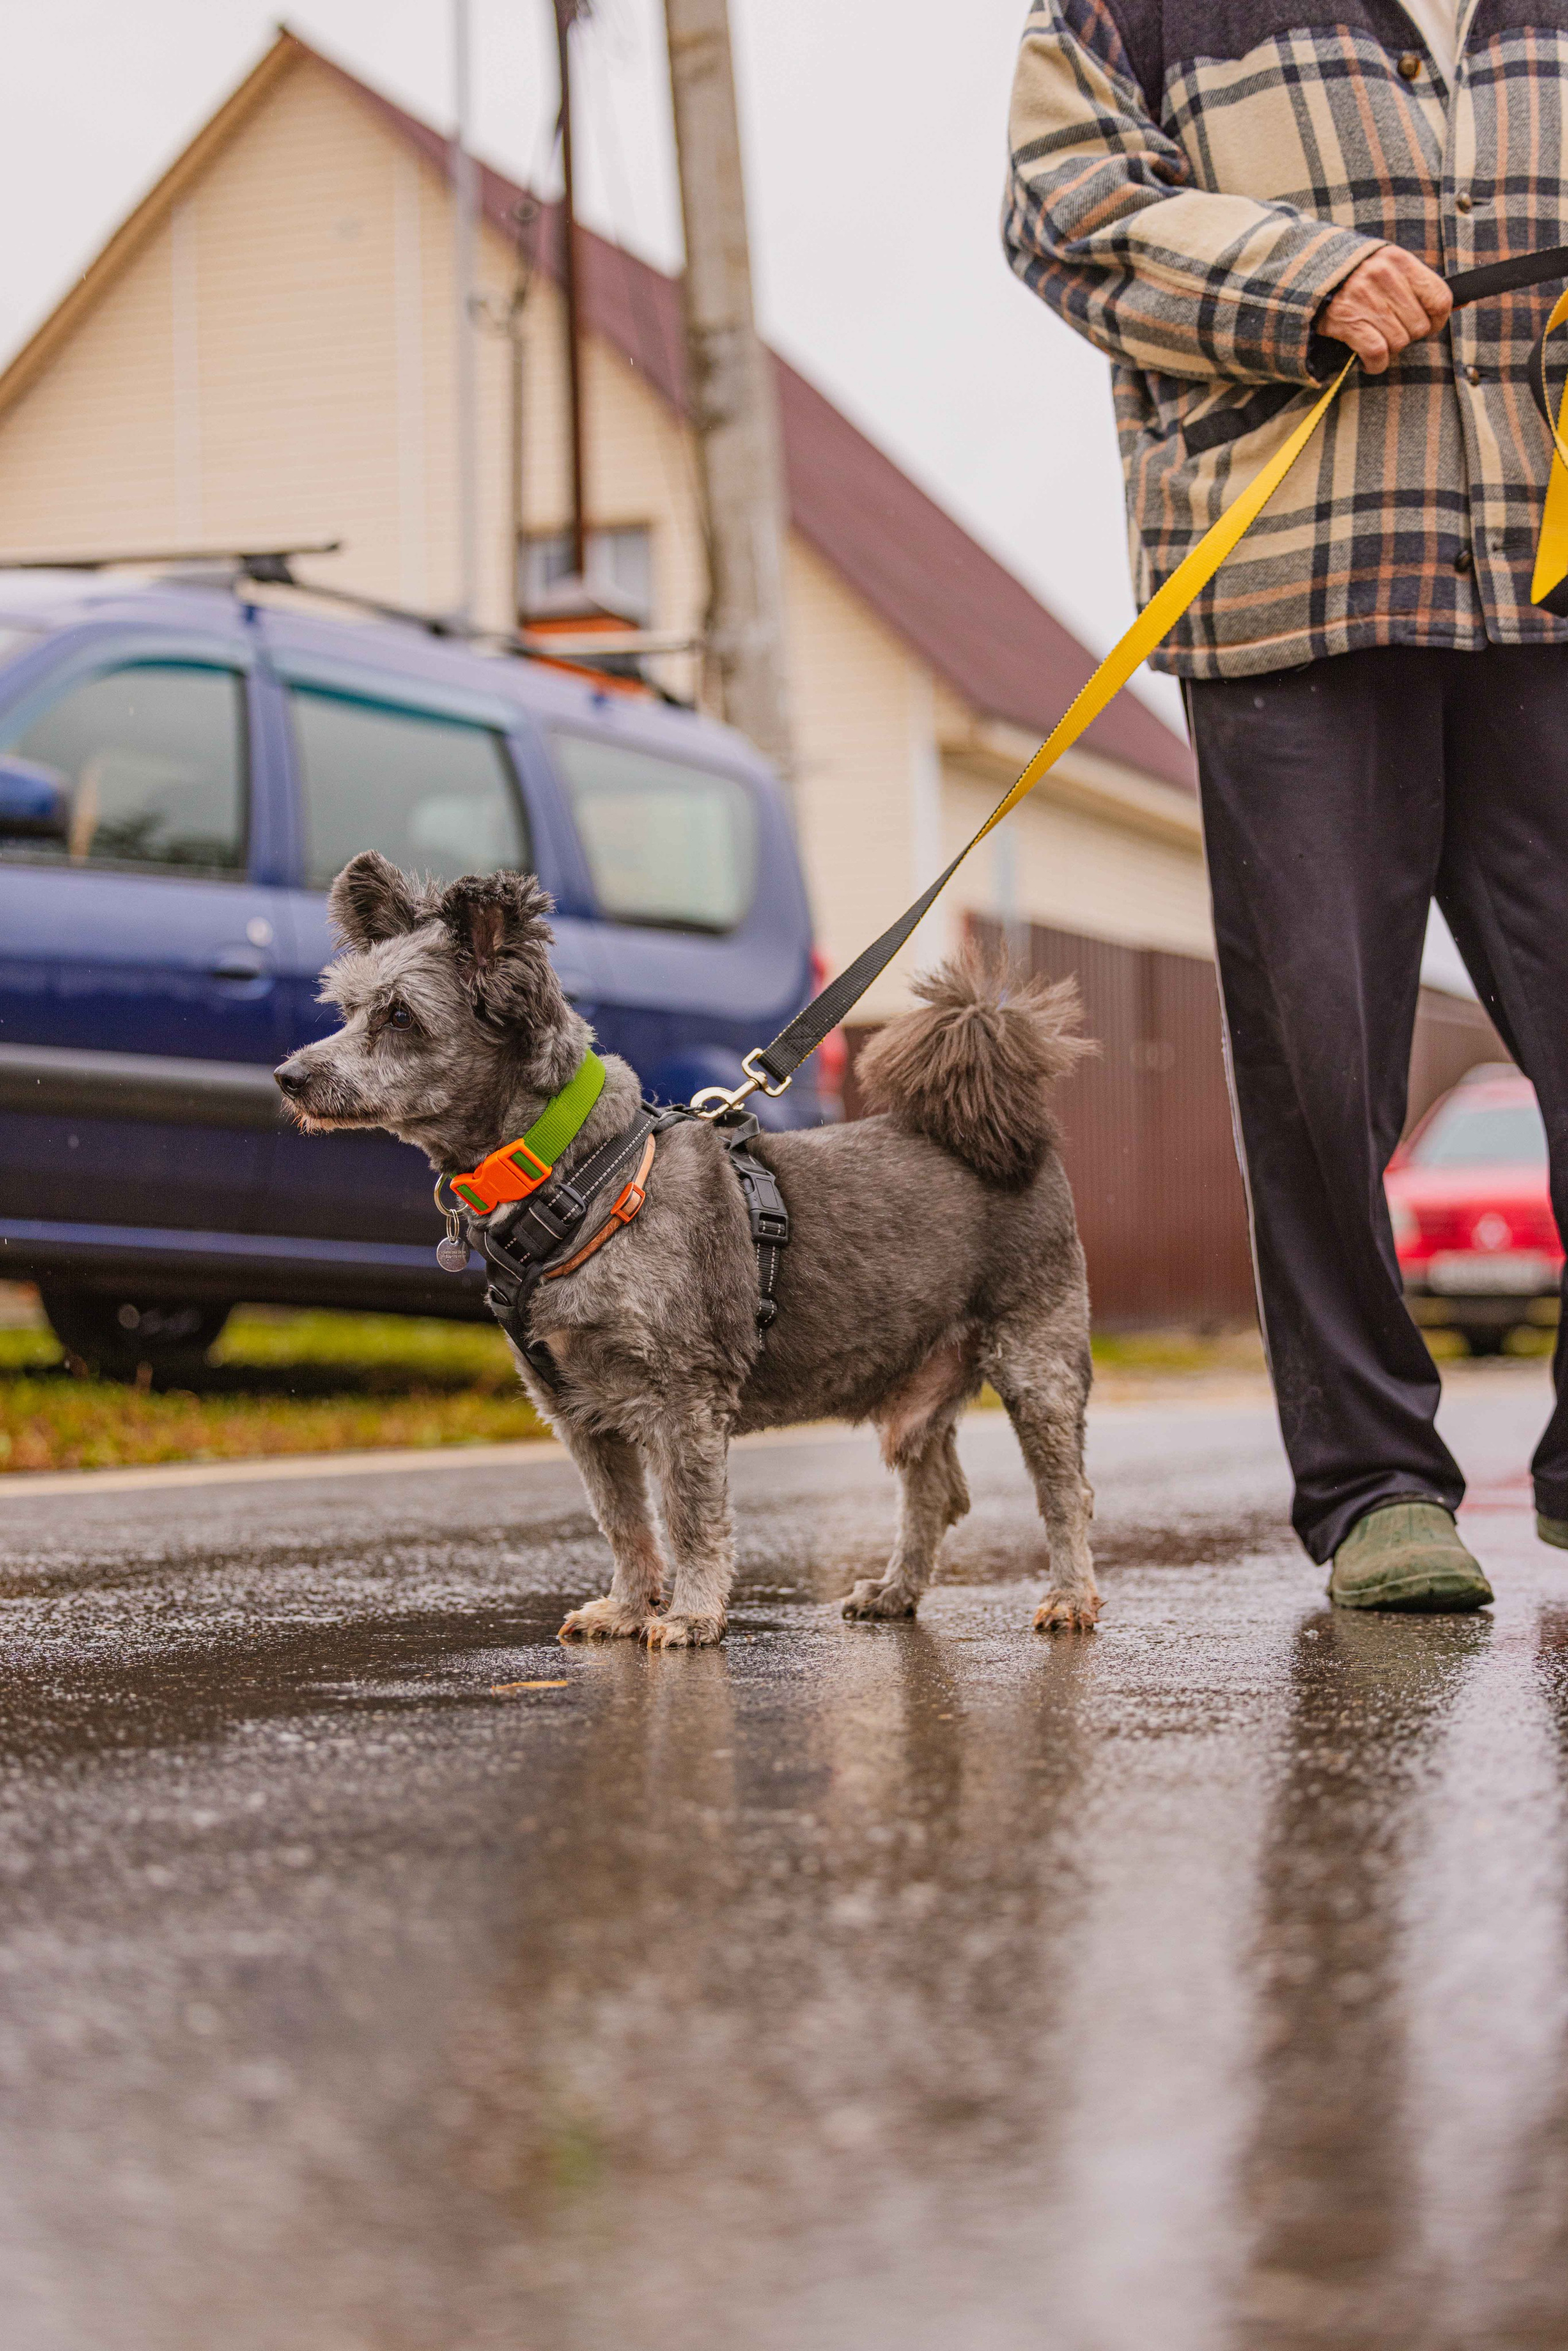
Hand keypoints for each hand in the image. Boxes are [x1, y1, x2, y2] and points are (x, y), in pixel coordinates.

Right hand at [1319, 246, 1451, 371]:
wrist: (1307, 273)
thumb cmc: (1352, 274)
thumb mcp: (1387, 266)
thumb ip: (1416, 284)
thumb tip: (1460, 304)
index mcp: (1400, 261)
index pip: (1440, 297)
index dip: (1438, 320)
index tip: (1427, 325)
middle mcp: (1385, 278)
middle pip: (1418, 326)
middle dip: (1408, 335)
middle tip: (1391, 331)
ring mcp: (1365, 300)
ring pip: (1399, 341)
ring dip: (1389, 349)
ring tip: (1376, 339)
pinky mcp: (1347, 321)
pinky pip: (1377, 353)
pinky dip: (1376, 363)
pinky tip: (1370, 360)